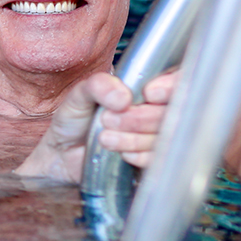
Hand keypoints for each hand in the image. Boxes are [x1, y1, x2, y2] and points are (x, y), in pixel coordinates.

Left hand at [14, 69, 177, 182]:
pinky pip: (159, 159)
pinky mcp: (152, 160)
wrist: (63, 155)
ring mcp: (156, 136)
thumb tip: (123, 96)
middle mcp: (156, 110)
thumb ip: (98, 86)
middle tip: (108, 119)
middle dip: (139, 118)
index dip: (170, 87)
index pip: (177, 81)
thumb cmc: (75, 119)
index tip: (148, 94)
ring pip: (165, 137)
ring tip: (104, 137)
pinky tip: (122, 153)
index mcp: (144, 87)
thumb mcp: (80, 95)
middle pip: (172, 112)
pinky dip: (139, 155)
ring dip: (134, 139)